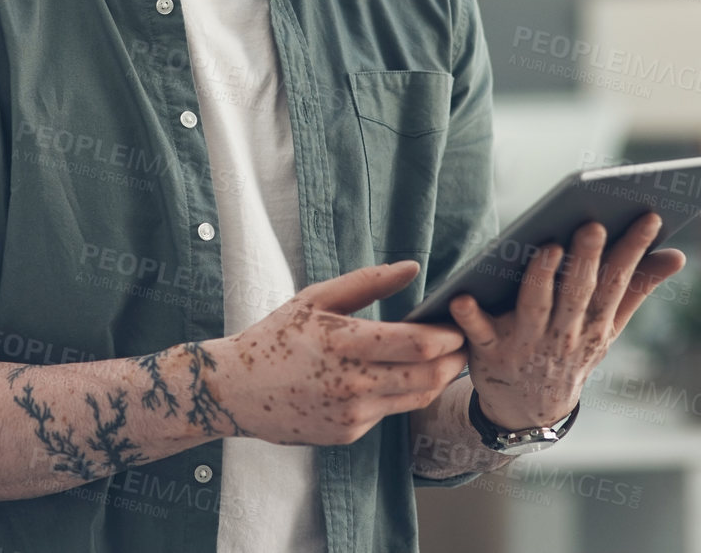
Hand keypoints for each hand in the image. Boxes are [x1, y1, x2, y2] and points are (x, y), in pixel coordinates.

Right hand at [210, 260, 466, 446]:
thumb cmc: (276, 336)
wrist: (238, 391)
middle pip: (428, 377)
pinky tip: (395, 377)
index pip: (417, 344)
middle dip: (454, 360)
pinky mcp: (349, 432)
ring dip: (437, 379)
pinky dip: (400, 393)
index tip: (458, 325)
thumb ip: (367, 282)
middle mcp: (352, 383)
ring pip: (416, 398)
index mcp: (343, 343)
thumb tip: (412, 267)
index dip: (448, 336)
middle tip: (463, 344)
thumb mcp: (315, 298)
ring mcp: (352, 414)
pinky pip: (389, 412)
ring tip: (443, 360)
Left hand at [448, 213, 685, 428]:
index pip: (617, 282)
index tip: (649, 217)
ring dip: (541, 279)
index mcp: (595, 324)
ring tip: (548, 248)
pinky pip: (478, 332)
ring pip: (534, 306)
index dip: (633, 250)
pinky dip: (469, 317)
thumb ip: (637, 288)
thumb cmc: (570, 351)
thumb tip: (677, 255)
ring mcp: (525, 343)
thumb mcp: (607, 328)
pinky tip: (461, 296)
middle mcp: (563, 333)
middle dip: (586, 259)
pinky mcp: (489, 351)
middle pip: (577, 292)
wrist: (530, 411)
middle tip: (592, 224)